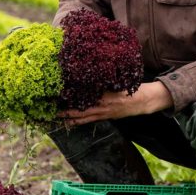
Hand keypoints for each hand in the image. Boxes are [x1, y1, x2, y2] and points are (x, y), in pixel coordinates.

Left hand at [59, 82, 173, 125]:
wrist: (143, 101)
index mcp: (104, 96)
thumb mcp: (117, 81)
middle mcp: (102, 107)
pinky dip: (79, 121)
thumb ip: (102, 80)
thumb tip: (88, 72)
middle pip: (79, 112)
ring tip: (57, 118)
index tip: (58, 95)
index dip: (70, 98)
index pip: (83, 97)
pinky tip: (70, 122)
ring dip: (69, 119)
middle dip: (65, 112)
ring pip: (83, 119)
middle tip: (52, 111)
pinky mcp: (105, 117)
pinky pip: (89, 121)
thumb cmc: (130, 88)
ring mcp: (103, 114)